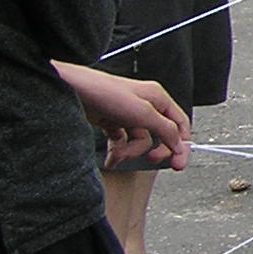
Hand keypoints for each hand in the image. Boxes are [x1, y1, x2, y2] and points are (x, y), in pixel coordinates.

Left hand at [54, 62, 190, 168]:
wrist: (71, 90)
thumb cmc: (104, 92)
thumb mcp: (142, 113)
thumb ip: (165, 129)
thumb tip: (180, 144)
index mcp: (158, 98)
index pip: (179, 124)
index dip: (181, 144)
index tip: (178, 163)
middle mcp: (145, 106)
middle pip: (161, 135)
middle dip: (155, 149)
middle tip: (152, 159)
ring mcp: (127, 115)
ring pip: (139, 141)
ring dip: (130, 151)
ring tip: (118, 155)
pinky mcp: (111, 121)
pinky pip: (122, 141)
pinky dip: (118, 150)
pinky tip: (111, 156)